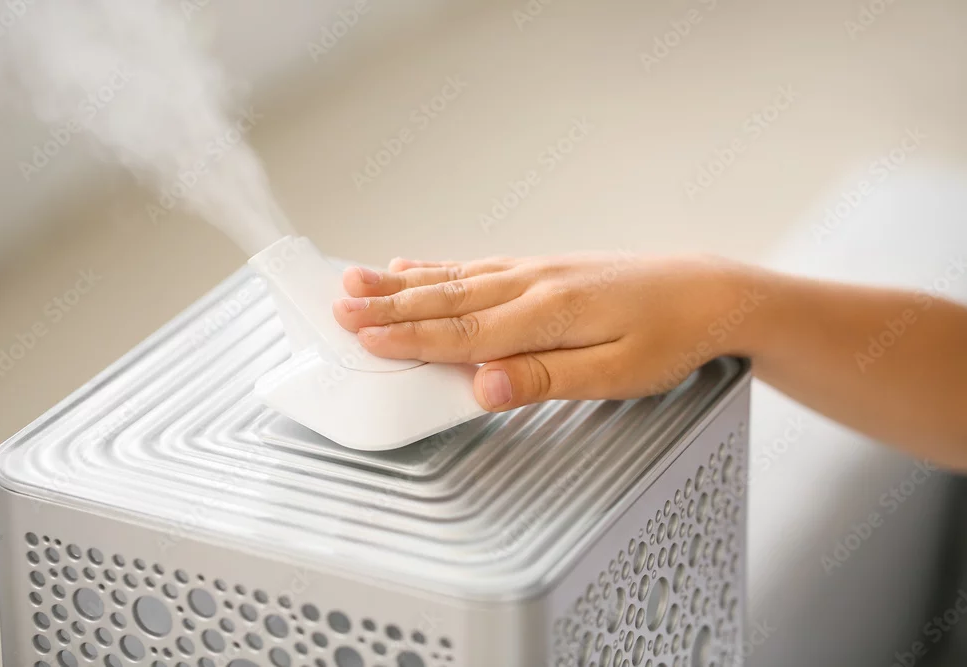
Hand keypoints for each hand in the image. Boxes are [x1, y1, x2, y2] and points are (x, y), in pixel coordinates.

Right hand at [332, 252, 743, 410]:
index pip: (463, 334)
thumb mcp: (617, 374)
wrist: (707, 293)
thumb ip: (547, 379)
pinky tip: (417, 266)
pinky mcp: (542, 269)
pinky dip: (441, 267)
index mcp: (547, 315)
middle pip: (447, 300)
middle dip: (388, 306)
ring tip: (358, 277)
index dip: (409, 339)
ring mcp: (535, 272)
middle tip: (336, 303)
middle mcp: (532, 285)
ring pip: (456, 279)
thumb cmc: (669, 337)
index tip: (361, 338)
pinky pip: (478, 267)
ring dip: (403, 282)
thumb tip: (484, 388)